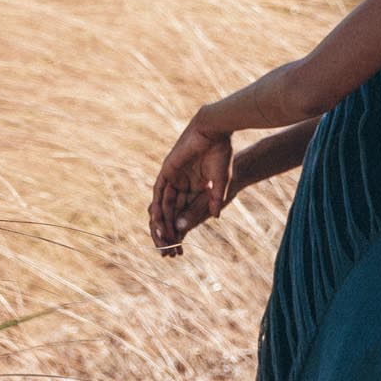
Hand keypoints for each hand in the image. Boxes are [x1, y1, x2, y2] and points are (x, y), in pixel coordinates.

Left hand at [149, 115, 231, 256]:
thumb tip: (216, 216)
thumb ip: (215, 199)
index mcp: (194, 187)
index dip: (182, 229)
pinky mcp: (167, 171)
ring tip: (162, 238)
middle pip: (171, 212)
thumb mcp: (220, 182)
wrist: (216, 132)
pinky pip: (159, 192)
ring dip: (162, 222)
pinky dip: (158, 207)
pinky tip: (158, 221)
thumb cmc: (222, 154)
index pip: (184, 212)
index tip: (181, 245)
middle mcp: (181, 184)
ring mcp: (173, 177)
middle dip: (169, 230)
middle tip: (167, 248)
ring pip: (163, 205)